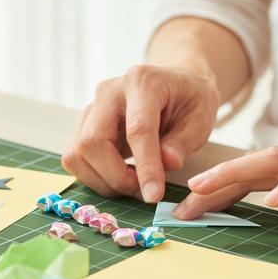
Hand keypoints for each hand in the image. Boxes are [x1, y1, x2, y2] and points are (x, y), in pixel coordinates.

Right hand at [61, 64, 220, 202]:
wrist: (173, 84)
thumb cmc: (189, 100)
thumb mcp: (200, 118)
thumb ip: (183, 142)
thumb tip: (168, 163)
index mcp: (142, 83)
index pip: (137, 128)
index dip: (145, 166)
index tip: (154, 195)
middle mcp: (108, 92)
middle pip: (92, 141)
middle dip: (116, 177)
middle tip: (145, 192)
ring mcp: (91, 109)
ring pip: (78, 155)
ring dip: (104, 181)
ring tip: (135, 186)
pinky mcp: (83, 127)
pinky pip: (77, 160)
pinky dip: (97, 178)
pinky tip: (122, 178)